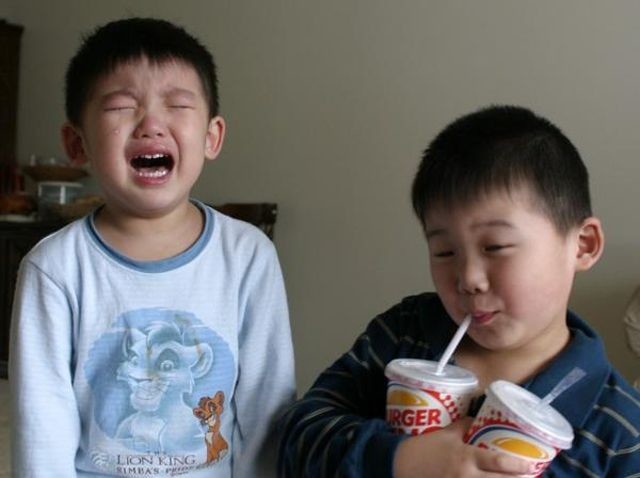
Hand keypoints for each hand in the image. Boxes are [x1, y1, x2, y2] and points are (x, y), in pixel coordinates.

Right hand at [393, 417, 534, 476]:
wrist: (399, 464)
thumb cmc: (424, 448)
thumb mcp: (445, 434)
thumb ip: (463, 426)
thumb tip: (478, 418)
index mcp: (465, 458)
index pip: (496, 462)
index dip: (517, 466)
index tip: (531, 466)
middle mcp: (466, 477)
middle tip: (532, 477)